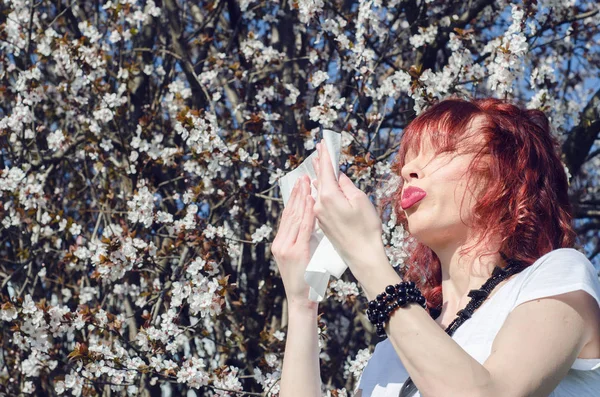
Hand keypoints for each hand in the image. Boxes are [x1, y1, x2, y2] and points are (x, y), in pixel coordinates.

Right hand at [271, 175, 317, 309]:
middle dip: (296, 193)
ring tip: (306, 183)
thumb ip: (302, 241)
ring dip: (301, 198)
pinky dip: (307, 213)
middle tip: (302, 176)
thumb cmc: (306, 280)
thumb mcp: (300, 258)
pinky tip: (311, 201)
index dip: (292, 199)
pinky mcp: (296, 252)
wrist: (302, 300)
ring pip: (295, 217)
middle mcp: (280, 243)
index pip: (286, 216)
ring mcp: (287, 247)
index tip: (298, 185)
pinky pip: (303, 228)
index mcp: (280, 243)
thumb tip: (312, 223)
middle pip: (289, 213)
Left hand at [311, 139, 386, 274]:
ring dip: (319, 176)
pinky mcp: (322, 223)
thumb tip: (338, 176)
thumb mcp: (360, 201)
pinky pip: (319, 201)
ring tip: (317, 163)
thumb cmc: (366, 228)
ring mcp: (319, 214)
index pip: (325, 170)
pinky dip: (321, 190)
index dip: (325, 155)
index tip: (323, 143)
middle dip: (320, 163)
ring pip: (318, 190)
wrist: (362, 256)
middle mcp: (319, 204)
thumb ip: (347, 186)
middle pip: (319, 179)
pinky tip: (320, 185)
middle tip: (319, 149)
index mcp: (329, 196)